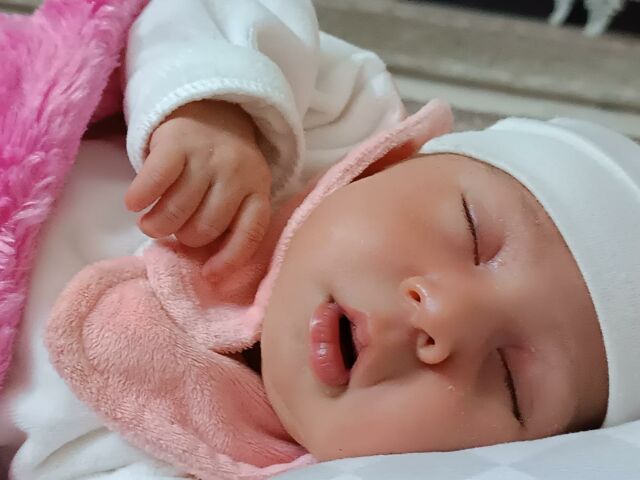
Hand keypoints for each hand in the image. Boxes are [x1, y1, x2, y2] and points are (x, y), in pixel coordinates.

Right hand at [125, 100, 271, 277]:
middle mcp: (237, 172)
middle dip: (185, 238)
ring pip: (178, 209)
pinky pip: (155, 181)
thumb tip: (206, 268)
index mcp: (258, 188)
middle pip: (206, 226)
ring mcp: (207, 155)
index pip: (249, 232)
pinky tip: (134, 204)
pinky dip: (140, 198)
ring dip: (158, 225)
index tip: (209, 276)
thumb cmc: (222, 166)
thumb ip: (230, 220)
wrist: (210, 108)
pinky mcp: (176, 142)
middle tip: (176, 231)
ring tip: (152, 224)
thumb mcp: (240, 190)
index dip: (229, 259)